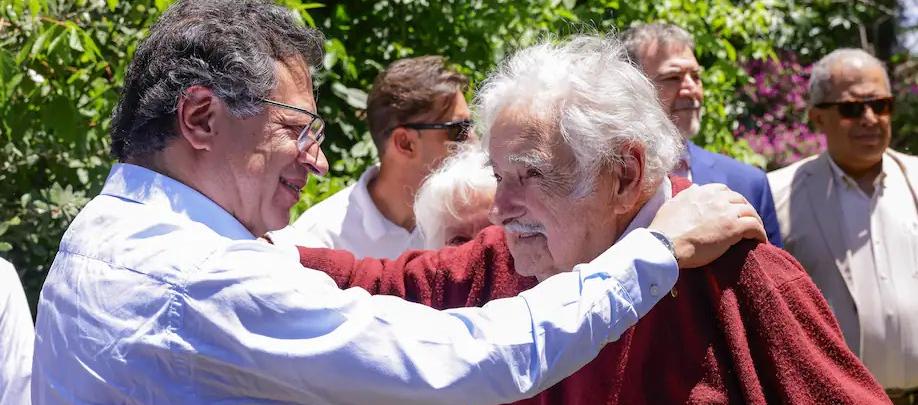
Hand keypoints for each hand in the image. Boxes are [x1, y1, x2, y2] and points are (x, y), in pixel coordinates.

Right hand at [648, 183, 765, 268]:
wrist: (666, 244)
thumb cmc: (665, 230)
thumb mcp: (672, 204)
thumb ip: (686, 195)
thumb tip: (696, 187)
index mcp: (701, 192)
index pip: (722, 190)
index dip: (729, 199)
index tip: (730, 209)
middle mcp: (716, 198)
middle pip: (739, 199)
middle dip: (745, 209)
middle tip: (746, 221)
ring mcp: (726, 212)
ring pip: (750, 212)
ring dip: (755, 221)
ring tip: (755, 232)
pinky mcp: (734, 227)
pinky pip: (755, 226)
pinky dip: (760, 233)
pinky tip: (760, 240)